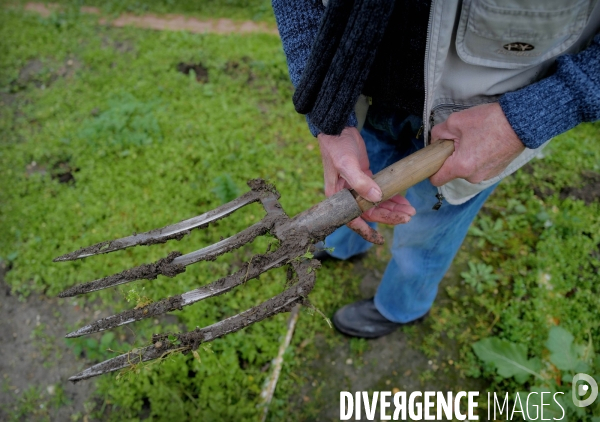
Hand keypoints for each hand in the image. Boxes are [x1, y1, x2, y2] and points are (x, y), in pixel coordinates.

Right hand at [318, 127, 415, 242]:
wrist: (338, 128)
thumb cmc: (337, 147)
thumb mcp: (347, 164)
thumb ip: (360, 182)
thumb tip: (377, 197)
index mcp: (338, 197)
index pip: (353, 220)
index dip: (367, 231)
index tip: (380, 240)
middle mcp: (347, 196)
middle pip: (370, 213)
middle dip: (389, 216)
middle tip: (407, 217)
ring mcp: (357, 187)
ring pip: (377, 204)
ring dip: (393, 208)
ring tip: (410, 211)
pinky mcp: (366, 178)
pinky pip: (380, 193)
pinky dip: (392, 197)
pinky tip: (404, 200)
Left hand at [429, 103, 525, 185]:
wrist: (521, 121)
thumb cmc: (489, 121)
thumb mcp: (455, 122)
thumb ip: (438, 134)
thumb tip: (435, 142)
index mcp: (461, 167)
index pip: (436, 180)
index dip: (431, 169)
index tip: (434, 158)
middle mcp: (473, 177)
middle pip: (452, 172)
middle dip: (451, 157)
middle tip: (459, 139)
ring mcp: (486, 176)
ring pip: (466, 169)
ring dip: (465, 157)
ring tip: (475, 139)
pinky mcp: (496, 171)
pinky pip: (479, 167)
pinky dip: (478, 157)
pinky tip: (485, 142)